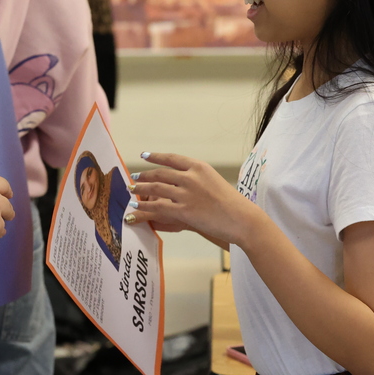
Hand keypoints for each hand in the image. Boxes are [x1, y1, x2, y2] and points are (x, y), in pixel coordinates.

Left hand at [127, 153, 262, 245]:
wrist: (242, 219)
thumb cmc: (232, 203)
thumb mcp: (214, 181)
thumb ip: (197, 179)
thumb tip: (182, 180)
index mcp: (199, 167)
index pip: (172, 158)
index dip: (156, 156)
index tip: (144, 155)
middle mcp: (191, 177)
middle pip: (160, 173)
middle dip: (144, 176)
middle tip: (134, 177)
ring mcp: (186, 193)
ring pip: (156, 189)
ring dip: (140, 189)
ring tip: (131, 190)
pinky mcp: (183, 210)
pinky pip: (158, 207)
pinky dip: (144, 206)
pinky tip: (136, 206)